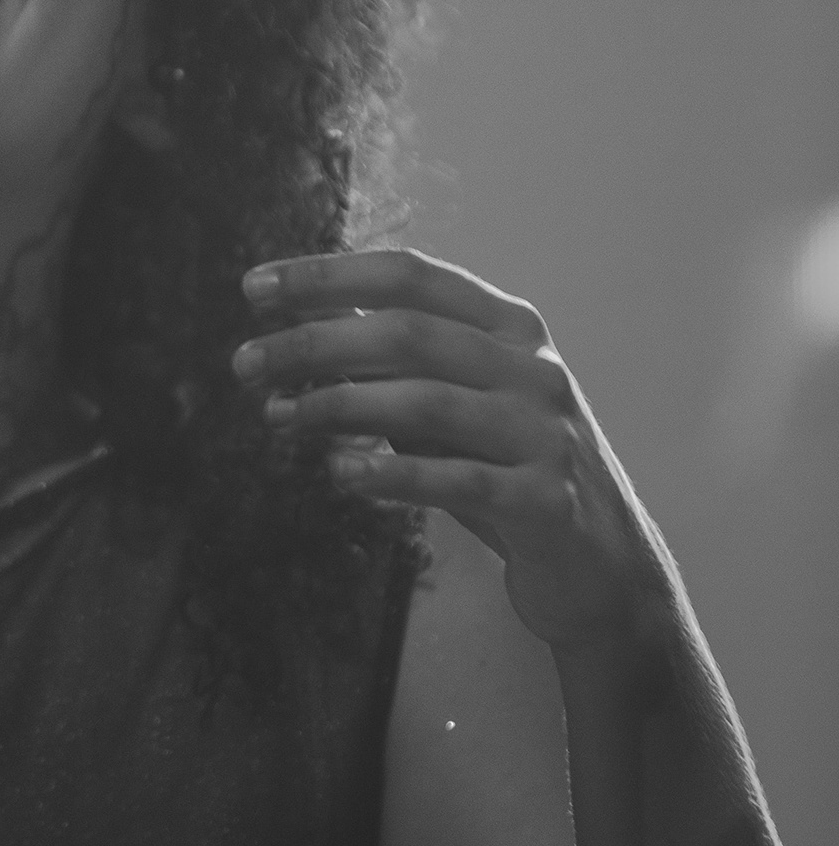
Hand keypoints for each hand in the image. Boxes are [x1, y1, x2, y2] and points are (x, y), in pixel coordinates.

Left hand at [235, 248, 669, 653]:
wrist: (602, 571)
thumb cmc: (506, 472)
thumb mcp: (453, 405)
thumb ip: (394, 365)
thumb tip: (300, 331)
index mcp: (512, 327)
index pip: (411, 277)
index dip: (328, 275)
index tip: (254, 288)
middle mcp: (535, 369)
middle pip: (407, 334)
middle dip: (313, 343)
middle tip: (244, 365)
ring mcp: (547, 433)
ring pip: (425, 402)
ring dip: (336, 407)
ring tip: (275, 418)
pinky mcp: (547, 501)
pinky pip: (455, 480)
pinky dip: (388, 473)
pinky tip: (336, 472)